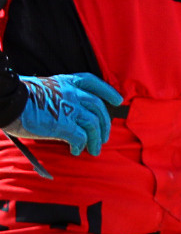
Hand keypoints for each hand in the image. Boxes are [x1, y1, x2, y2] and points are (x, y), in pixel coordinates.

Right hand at [7, 72, 121, 154]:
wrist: (6, 102)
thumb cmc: (18, 97)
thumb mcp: (41, 88)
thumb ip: (57, 95)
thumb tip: (62, 109)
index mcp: (65, 81)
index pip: (92, 83)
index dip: (107, 91)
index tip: (117, 101)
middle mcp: (72, 93)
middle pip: (98, 108)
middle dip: (105, 124)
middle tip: (105, 138)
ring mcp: (70, 108)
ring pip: (93, 124)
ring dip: (97, 139)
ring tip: (95, 150)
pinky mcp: (63, 125)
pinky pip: (80, 137)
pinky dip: (81, 146)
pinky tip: (76, 151)